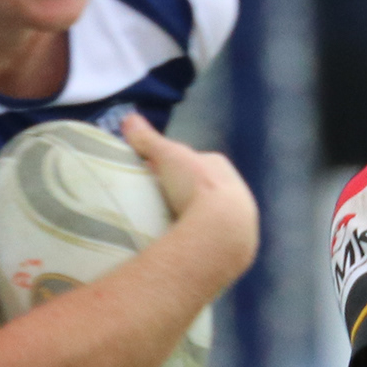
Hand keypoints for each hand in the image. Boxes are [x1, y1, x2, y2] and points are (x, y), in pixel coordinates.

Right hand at [122, 112, 258, 270]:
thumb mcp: (167, 156)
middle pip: (202, 189)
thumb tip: (129, 119)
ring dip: (193, 219)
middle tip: (158, 202)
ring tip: (167, 226)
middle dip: (184, 193)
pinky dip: (198, 240)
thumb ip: (148, 139)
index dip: (173, 166)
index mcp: (218, 167)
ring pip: (209, 215)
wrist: (221, 231)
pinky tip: (183, 245)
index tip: (154, 175)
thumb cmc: (195, 186)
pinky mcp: (233, 247)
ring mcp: (237, 220)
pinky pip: (211, 239)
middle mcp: (234, 190)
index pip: (193, 162)